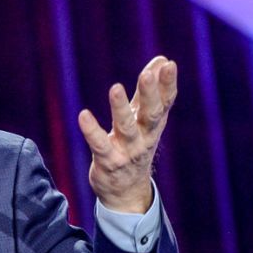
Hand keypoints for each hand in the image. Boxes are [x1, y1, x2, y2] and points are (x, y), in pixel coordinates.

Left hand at [78, 56, 177, 212]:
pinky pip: (100, 145)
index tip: (169, 65)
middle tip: (147, 75)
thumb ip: (150, 91)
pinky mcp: (109, 161)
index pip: (165, 102)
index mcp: (154, 124)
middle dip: (150, 94)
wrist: (127, 191)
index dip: (168, 85)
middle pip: (151, 114)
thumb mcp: (145, 118)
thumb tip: (162, 60)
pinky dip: (92, 131)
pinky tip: (83, 115)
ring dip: (121, 108)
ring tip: (116, 88)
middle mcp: (145, 137)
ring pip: (126, 128)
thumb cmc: (136, 146)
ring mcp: (128, 151)